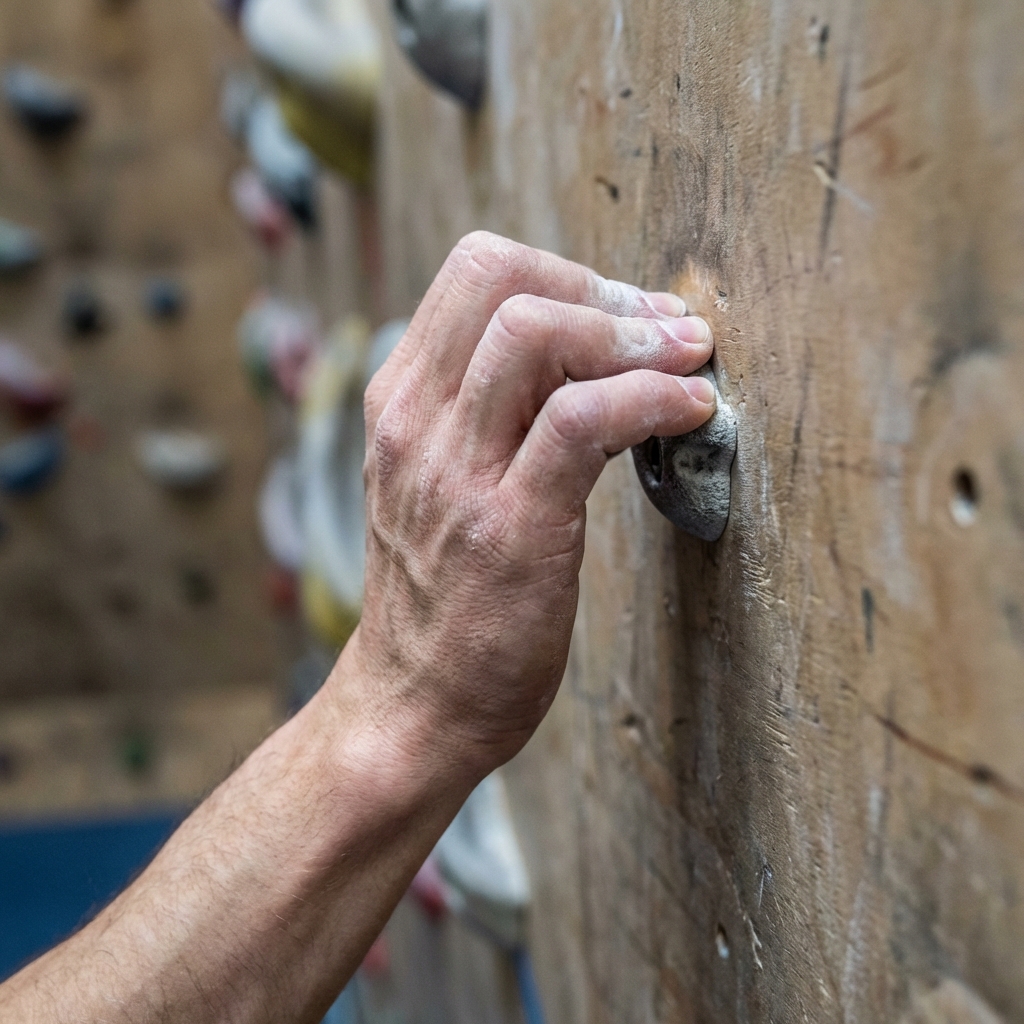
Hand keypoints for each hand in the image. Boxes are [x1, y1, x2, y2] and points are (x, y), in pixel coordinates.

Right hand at [341, 232, 714, 774]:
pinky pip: (581, 420)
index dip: (564, 273)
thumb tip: (587, 358)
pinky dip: (650, 397)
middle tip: (662, 327)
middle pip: (501, 276)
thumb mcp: (439, 483)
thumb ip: (490, 414)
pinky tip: (688, 410)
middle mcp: (416, 422)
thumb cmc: (442, 597)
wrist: (413, 705)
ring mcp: (455, 472)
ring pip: (537, 331)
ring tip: (687, 358)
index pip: (474, 272)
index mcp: (401, 403)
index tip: (620, 310)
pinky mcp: (509, 526)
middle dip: (602, 286)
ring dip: (635, 332)